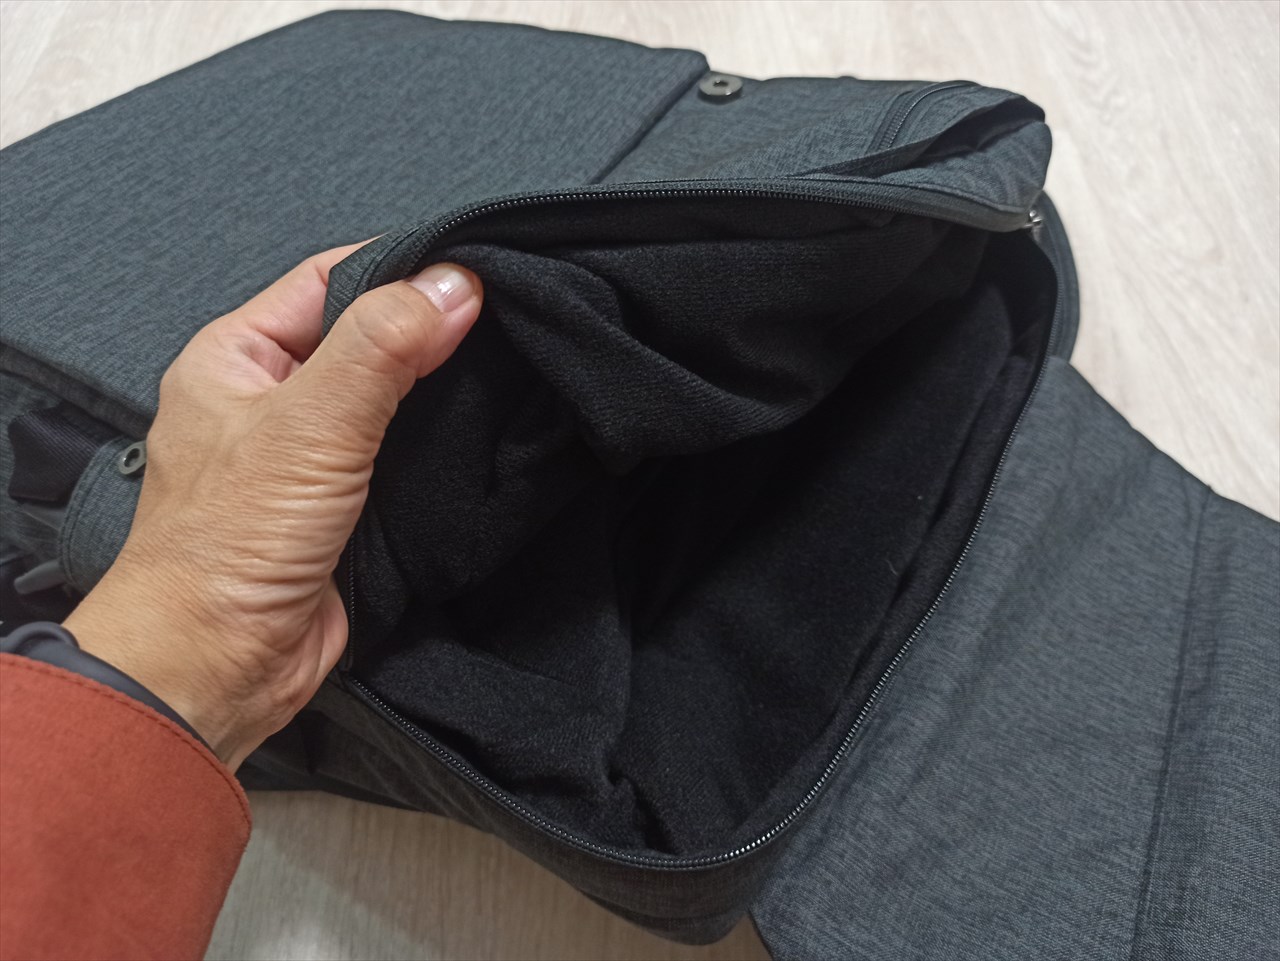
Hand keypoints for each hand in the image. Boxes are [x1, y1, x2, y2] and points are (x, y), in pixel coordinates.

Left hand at [62, 244, 482, 769]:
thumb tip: (454, 284)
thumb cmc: (228, 544)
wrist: (218, 665)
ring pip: (389, 399)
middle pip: (366, 338)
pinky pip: (399, 457)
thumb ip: (382, 347)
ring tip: (507, 373)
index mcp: (237, 356)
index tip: (475, 275)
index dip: (402, 271)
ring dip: (440, 393)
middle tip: (504, 325)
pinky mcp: (342, 506)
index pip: (330, 279)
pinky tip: (482, 437)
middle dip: (430, 332)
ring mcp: (306, 455)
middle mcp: (270, 398)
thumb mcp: (310, 425)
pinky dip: (438, 447)